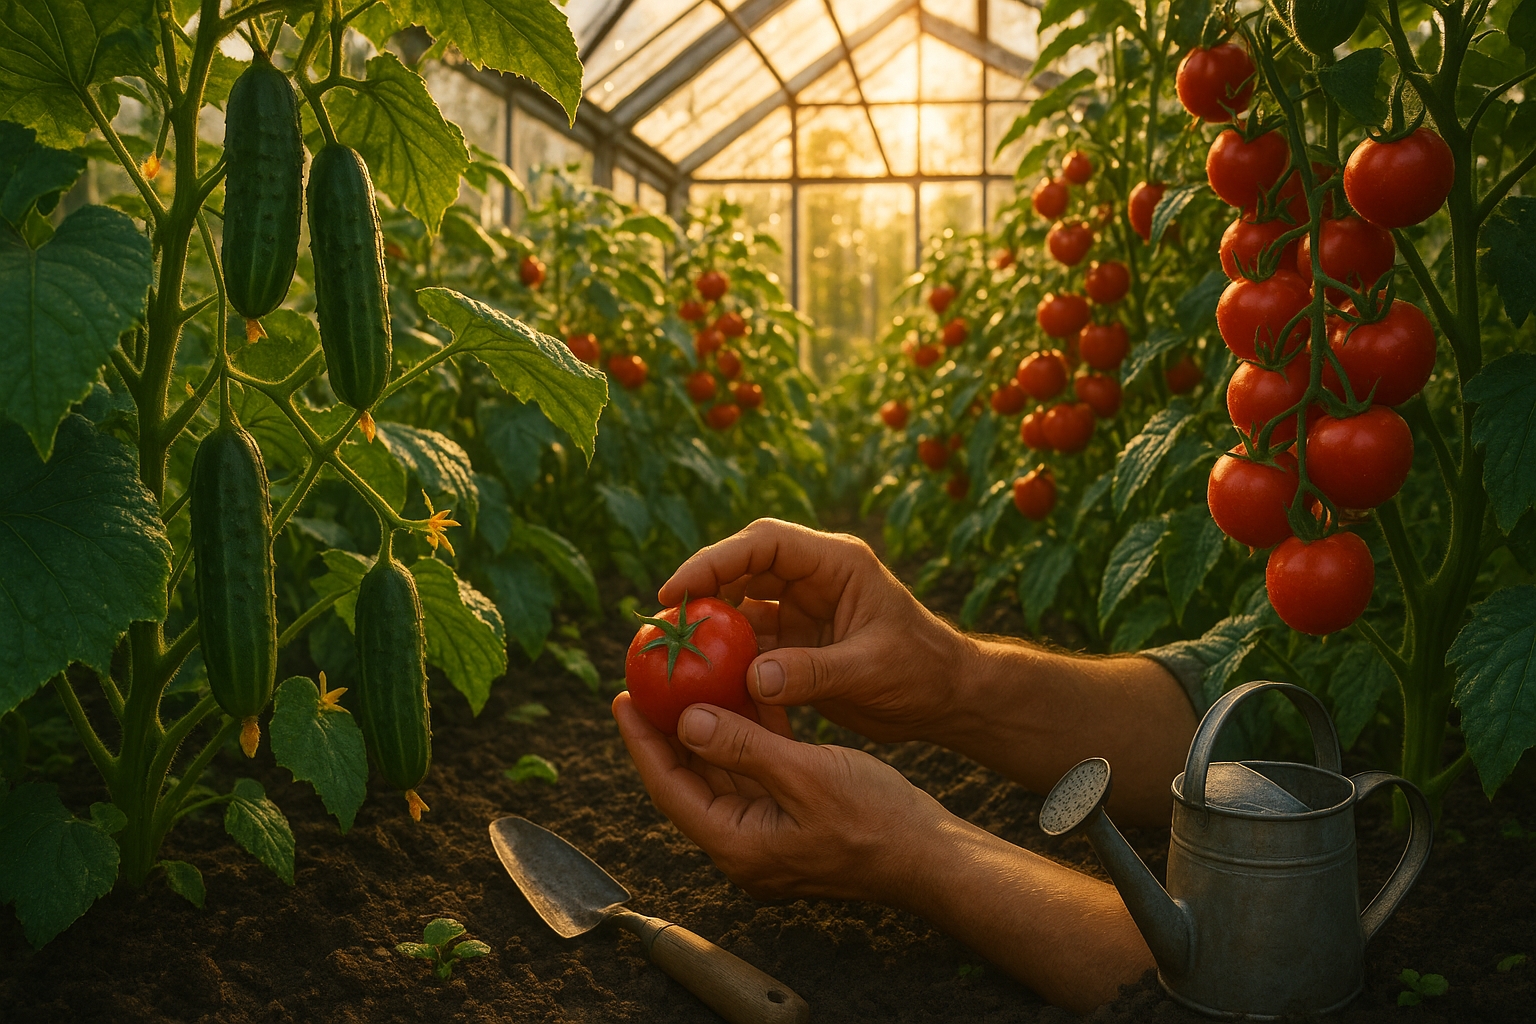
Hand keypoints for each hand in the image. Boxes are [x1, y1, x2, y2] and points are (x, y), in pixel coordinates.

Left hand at [612, 692, 951, 903]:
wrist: (930, 857)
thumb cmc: (876, 821)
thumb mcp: (805, 775)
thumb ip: (743, 747)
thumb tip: (686, 721)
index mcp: (737, 844)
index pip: (670, 789)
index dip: (643, 743)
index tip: (623, 699)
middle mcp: (743, 845)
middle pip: (689, 782)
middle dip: (668, 732)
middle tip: (648, 684)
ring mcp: (767, 835)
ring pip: (723, 774)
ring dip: (709, 729)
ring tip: (688, 681)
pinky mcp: (791, 820)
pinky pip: (757, 774)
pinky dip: (748, 737)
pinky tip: (745, 695)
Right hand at [659, 519, 969, 743]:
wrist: (948, 698)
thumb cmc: (923, 672)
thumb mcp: (871, 669)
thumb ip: (812, 673)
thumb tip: (751, 678)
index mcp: (835, 563)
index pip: (764, 543)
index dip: (715, 559)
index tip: (676, 590)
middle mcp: (814, 578)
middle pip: (742, 567)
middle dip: (700, 589)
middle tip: (659, 622)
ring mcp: (803, 608)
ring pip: (741, 605)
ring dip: (709, 626)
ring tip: (670, 651)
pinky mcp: (797, 642)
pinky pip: (751, 642)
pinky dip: (726, 659)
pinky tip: (700, 680)